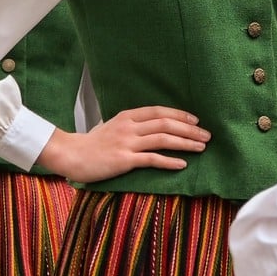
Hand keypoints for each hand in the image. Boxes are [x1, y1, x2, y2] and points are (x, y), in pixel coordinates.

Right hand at [35, 107, 210, 182]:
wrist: (70, 155)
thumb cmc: (90, 144)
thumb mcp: (110, 126)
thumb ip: (129, 125)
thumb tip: (148, 127)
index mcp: (127, 116)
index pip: (159, 111)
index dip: (180, 115)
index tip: (195, 121)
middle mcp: (129, 126)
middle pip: (166, 124)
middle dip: (189, 129)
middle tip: (206, 136)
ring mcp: (126, 142)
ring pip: (163, 139)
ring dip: (185, 143)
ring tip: (200, 148)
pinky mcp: (124, 160)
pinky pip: (151, 159)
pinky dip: (169, 161)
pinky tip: (182, 164)